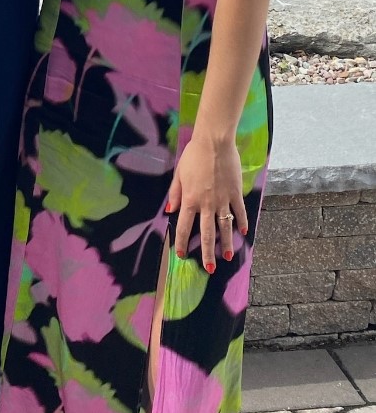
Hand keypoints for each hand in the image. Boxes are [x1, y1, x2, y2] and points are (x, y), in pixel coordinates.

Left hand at [167, 133, 247, 272]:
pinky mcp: (236, 193)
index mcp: (190, 199)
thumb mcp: (179, 173)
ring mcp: (223, 200)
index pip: (185, 226)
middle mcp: (207, 204)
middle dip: (207, 252)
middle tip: (209, 268)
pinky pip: (239, 211)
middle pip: (206, 233)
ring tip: (226, 257)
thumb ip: (175, 193)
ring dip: (225, 243)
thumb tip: (170, 211)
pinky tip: (243, 233)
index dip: (182, 242)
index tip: (181, 255)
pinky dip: (242, 223)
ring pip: (225, 227)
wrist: (214, 143)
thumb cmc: (193, 155)